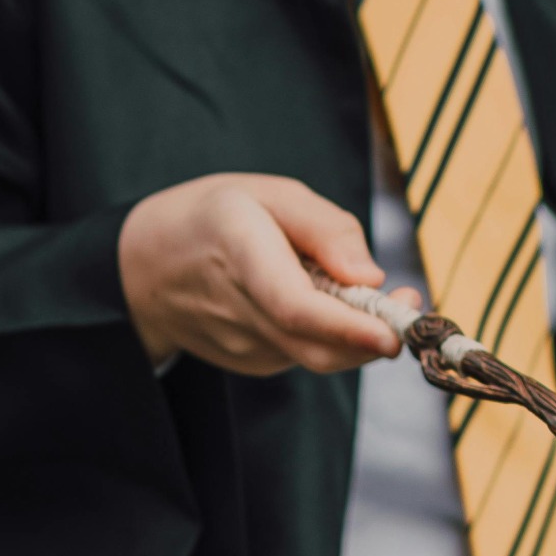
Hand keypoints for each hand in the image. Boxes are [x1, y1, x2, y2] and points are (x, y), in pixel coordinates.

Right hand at [118, 173, 419, 372]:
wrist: (146, 267)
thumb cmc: (216, 217)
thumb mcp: (270, 193)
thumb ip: (326, 228)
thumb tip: (371, 278)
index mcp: (237, 248)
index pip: (295, 305)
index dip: (348, 326)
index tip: (393, 332)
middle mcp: (236, 307)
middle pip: (317, 346)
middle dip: (373, 336)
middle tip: (409, 305)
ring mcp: (240, 345)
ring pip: (317, 354)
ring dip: (355, 333)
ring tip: (354, 289)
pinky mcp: (251, 363)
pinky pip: (304, 353)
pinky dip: (328, 334)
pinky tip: (313, 302)